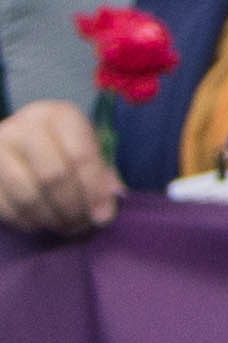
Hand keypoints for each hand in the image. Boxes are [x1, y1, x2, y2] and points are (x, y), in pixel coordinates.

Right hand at [0, 101, 120, 237]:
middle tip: (82, 224)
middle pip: (53, 177)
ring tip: (66, 226)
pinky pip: (7, 207)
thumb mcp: (90, 153)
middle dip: (72, 208)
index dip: (94, 191)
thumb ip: (102, 178)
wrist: (21, 144)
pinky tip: (42, 223)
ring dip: (51, 219)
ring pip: (28, 196)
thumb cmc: (64, 148)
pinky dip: (28, 222)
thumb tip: (103, 211)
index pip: (80, 156)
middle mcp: (23, 126)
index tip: (102, 215)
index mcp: (58, 116)